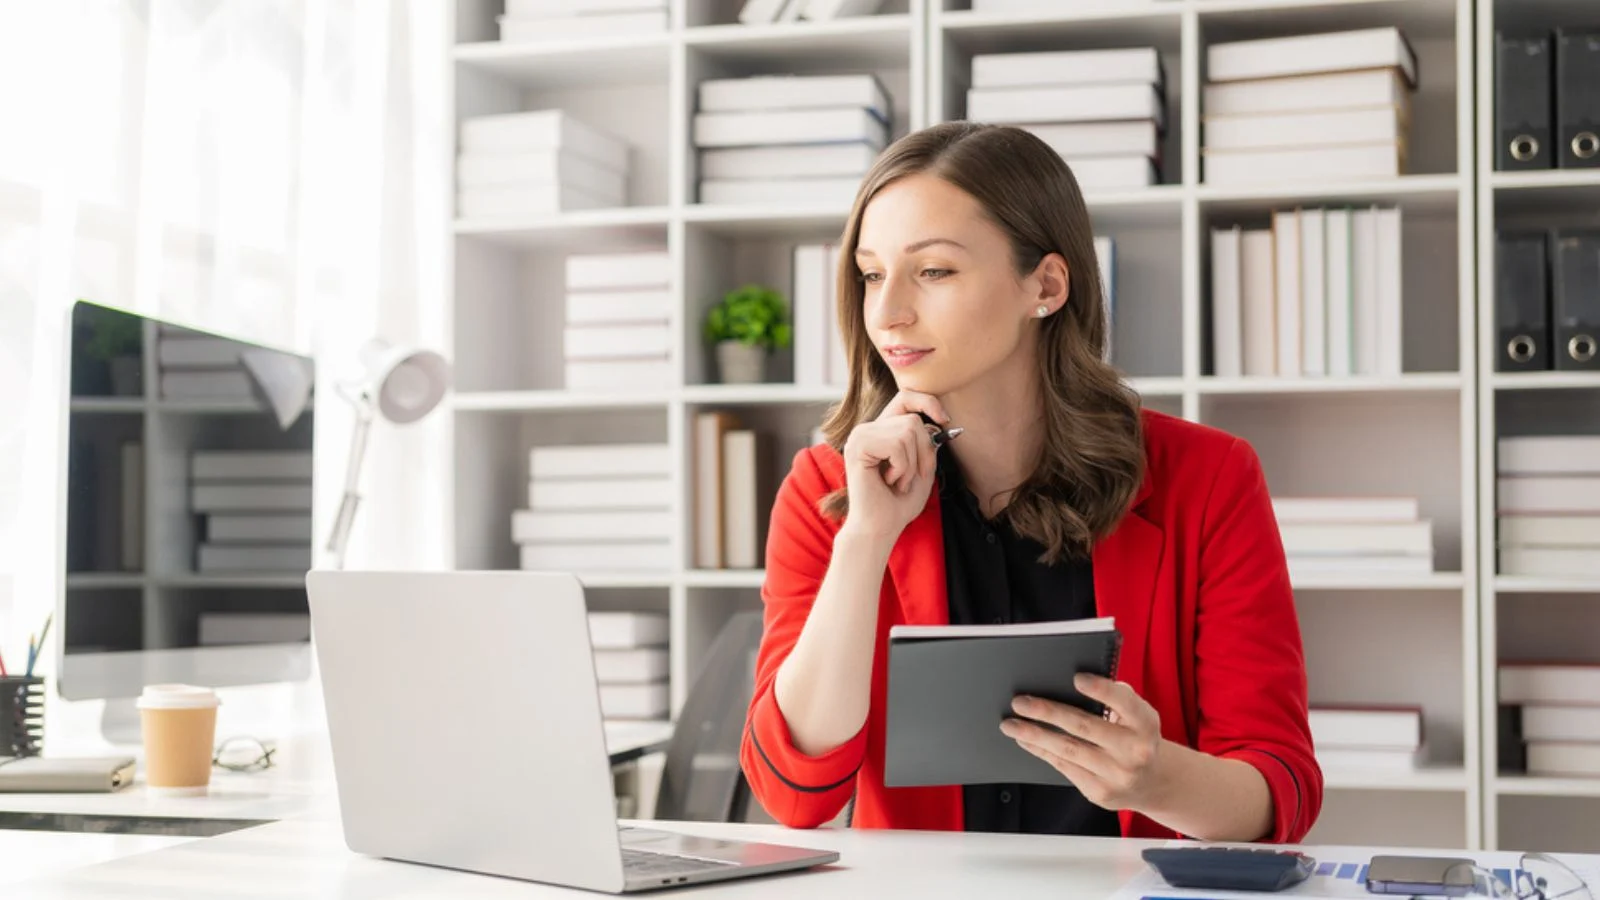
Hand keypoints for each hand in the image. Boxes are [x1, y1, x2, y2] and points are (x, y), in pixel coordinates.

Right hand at [839, 389, 952, 540]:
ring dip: (912, 463)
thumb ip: (928, 444)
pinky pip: (897, 445)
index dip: (927, 402)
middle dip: (924, 450)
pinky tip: (889, 482)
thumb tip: (937, 423)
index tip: (945, 420)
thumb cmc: (899, 503)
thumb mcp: (923, 468)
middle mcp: (867, 430)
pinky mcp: (857, 447)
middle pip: (912, 419)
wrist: (880, 528)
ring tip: (897, 481)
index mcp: (880, 431)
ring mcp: (860, 436)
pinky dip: (902, 467)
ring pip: (907, 430)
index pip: (905, 398)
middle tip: (914, 476)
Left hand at [999, 673, 1165, 812]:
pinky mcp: (1099, 792)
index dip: (1101, 690)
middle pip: (1084, 726)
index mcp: (1146, 724)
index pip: (1125, 703)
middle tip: (1020, 702)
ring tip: (1010, 724)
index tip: (1076, 678)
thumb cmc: (1136, 738)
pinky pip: (1064, 767)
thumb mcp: (1138, 715)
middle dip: (1048, 712)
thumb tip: (1075, 683)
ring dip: (1034, 735)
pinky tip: (1025, 741)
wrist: (1152, 784)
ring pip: (1068, 750)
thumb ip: (1117, 698)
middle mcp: (1134, 751)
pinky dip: (1041, 751)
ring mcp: (1116, 774)